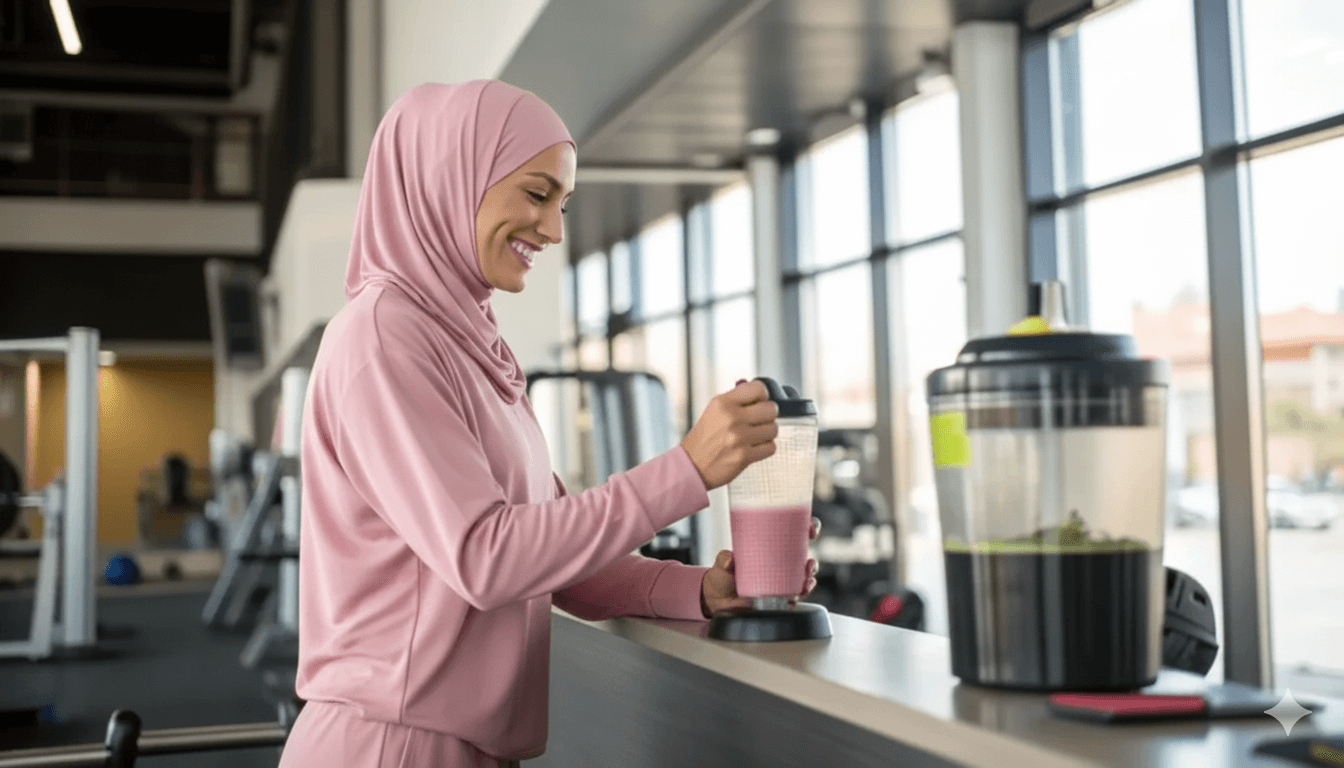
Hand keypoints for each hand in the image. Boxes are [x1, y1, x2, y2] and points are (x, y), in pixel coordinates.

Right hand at [681, 380, 777, 489]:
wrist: (693, 464)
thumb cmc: (705, 437)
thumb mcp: (714, 410)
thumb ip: (736, 399)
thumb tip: (760, 391)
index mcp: (723, 403)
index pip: (758, 389)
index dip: (762, 396)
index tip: (759, 402)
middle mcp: (731, 418)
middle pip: (771, 409)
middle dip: (767, 416)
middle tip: (759, 421)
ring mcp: (738, 438)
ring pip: (773, 429)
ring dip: (766, 433)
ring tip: (754, 436)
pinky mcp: (745, 456)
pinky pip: (771, 447)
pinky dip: (764, 448)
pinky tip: (753, 447)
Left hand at [700, 517, 822, 617]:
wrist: (717, 599)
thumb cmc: (722, 575)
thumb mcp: (722, 562)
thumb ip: (724, 558)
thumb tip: (730, 560)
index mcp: (769, 547)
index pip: (793, 533)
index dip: (807, 528)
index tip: (810, 529)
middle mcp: (778, 562)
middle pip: (804, 558)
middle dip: (812, 560)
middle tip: (808, 562)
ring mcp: (780, 580)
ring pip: (803, 578)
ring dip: (809, 579)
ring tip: (805, 581)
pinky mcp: (778, 596)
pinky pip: (795, 595)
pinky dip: (800, 594)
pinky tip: (798, 594)